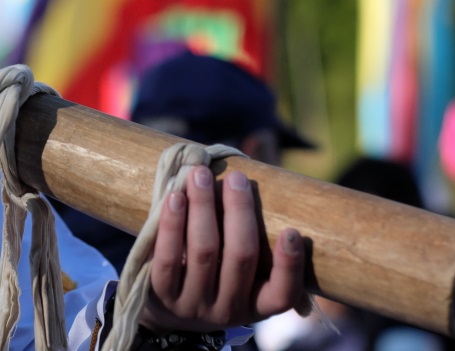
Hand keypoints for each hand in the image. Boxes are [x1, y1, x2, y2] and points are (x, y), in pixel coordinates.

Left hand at [140, 166, 306, 332]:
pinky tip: (175, 198)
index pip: (282, 294)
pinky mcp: (161, 296)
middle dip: (239, 212)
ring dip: (203, 208)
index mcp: (257, 303)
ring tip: (200, 174)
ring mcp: (194, 304)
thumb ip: (252, 223)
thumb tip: (261, 146)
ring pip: (204, 253)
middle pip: (240, 257)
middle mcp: (228, 309)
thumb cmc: (214, 271)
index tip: (293, 231)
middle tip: (236, 176)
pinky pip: (168, 258)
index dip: (290, 265)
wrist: (166, 308)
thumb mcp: (239, 263)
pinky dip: (172, 225)